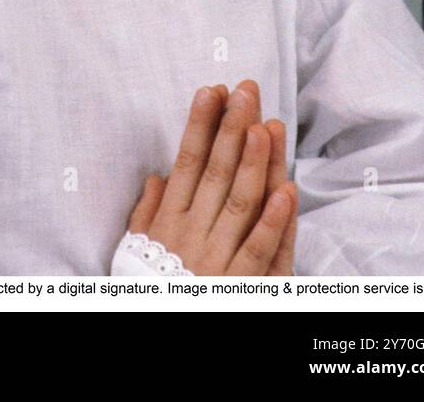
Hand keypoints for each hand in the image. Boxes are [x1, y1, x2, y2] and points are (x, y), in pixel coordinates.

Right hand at [126, 81, 297, 274]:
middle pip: (215, 171)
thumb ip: (147, 212)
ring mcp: (214, 259)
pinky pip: (258, 251)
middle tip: (246, 90)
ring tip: (266, 125)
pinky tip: (287, 191)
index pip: (186, 160)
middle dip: (231, 127)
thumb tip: (155, 175)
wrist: (157, 333)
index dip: (200, 124)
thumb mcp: (136, 250)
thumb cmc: (150, 288)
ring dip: (254, 163)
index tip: (213, 90)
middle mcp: (190, 233)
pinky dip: (275, 222)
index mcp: (168, 220)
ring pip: (239, 203)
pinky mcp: (236, 286)